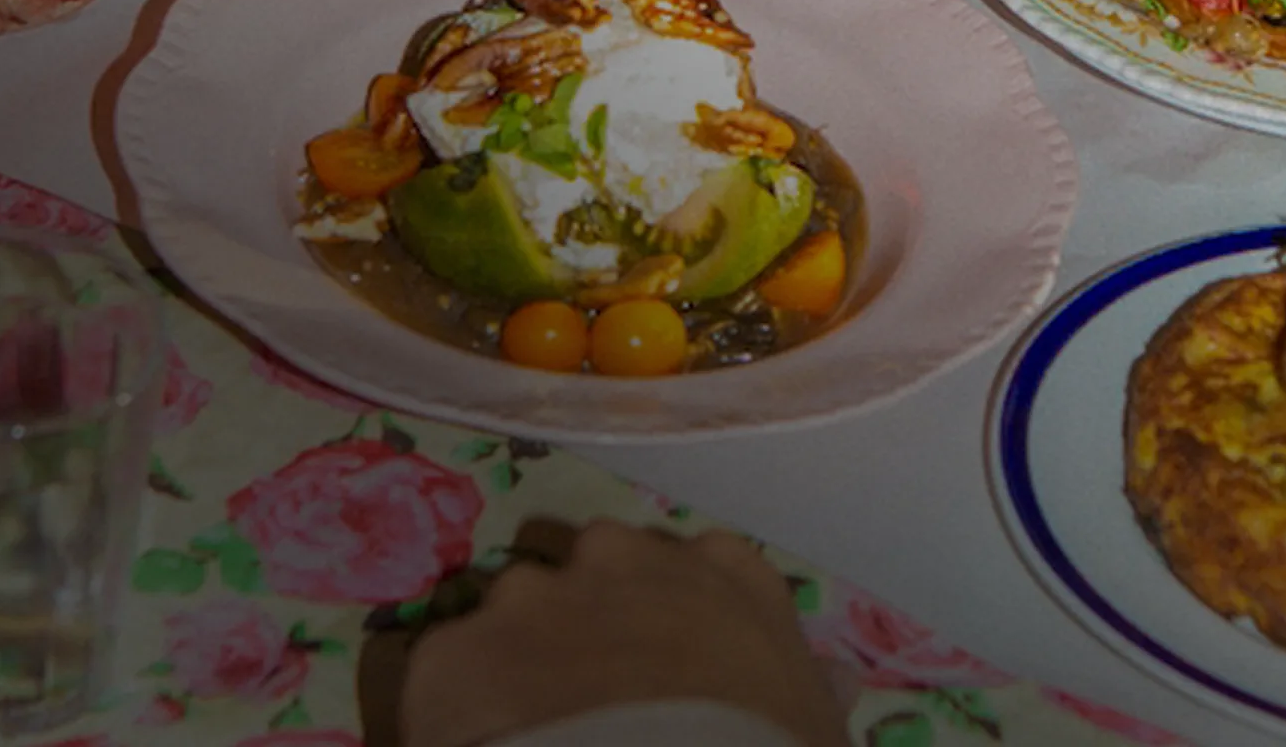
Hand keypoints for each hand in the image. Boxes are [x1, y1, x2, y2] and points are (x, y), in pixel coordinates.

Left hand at [398, 520, 849, 746]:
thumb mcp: (815, 725)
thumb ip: (808, 689)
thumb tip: (837, 681)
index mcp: (722, 570)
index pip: (690, 568)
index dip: (669, 618)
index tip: (667, 666)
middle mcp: (621, 557)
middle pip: (587, 573)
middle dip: (582, 624)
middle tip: (587, 701)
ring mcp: (530, 596)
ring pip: (509, 616)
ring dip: (515, 663)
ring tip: (526, 728)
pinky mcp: (452, 650)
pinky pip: (448, 673)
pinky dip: (458, 710)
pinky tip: (482, 744)